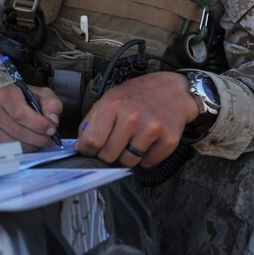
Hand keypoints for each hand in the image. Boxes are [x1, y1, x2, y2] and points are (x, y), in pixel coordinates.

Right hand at [0, 83, 62, 151]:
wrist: (8, 103)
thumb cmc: (26, 99)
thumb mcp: (43, 95)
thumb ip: (52, 105)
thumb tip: (52, 120)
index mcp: (5, 95)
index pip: (20, 114)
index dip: (38, 125)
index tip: (51, 129)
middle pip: (17, 131)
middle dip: (37, 139)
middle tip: (49, 139)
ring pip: (12, 144)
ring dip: (31, 146)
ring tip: (40, 142)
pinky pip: (6, 151)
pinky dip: (21, 152)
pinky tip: (29, 145)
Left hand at [75, 71, 196, 167]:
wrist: (172, 91)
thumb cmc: (136, 96)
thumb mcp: (108, 100)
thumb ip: (91, 123)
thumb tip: (80, 147)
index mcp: (113, 106)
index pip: (91, 141)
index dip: (88, 150)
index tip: (91, 150)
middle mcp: (132, 117)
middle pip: (108, 155)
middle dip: (107, 155)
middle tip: (113, 145)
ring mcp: (152, 129)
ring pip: (128, 162)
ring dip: (126, 157)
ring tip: (130, 142)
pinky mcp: (168, 140)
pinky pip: (148, 164)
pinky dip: (145, 159)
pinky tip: (146, 143)